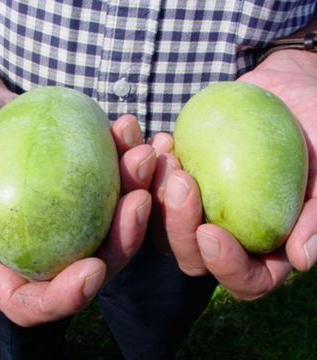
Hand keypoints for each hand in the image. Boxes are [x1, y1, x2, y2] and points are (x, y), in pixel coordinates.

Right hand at [0, 85, 153, 325]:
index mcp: (9, 260)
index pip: (35, 302)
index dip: (66, 298)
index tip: (92, 270)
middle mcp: (50, 246)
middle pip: (97, 262)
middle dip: (125, 239)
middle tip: (138, 199)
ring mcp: (76, 216)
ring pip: (120, 222)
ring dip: (139, 191)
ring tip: (144, 154)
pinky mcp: (93, 186)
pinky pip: (122, 182)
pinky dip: (133, 160)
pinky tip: (133, 131)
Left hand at [151, 50, 316, 299]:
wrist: (285, 96)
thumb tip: (300, 260)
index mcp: (266, 248)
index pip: (246, 280)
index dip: (225, 266)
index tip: (210, 233)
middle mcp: (228, 235)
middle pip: (191, 256)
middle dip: (178, 227)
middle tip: (180, 180)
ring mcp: (198, 209)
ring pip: (162, 226)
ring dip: (155, 198)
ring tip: (165, 156)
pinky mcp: (179, 181)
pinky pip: (152, 186)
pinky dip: (148, 168)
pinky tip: (159, 141)